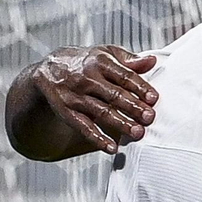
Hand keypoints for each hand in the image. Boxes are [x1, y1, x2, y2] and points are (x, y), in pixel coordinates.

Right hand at [34, 45, 157, 153]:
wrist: (48, 70)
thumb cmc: (84, 62)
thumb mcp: (105, 53)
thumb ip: (129, 60)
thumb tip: (151, 61)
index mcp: (100, 62)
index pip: (124, 76)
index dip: (139, 87)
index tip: (153, 98)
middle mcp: (87, 79)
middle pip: (114, 94)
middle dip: (133, 107)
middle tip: (149, 117)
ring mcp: (76, 96)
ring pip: (101, 111)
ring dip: (120, 123)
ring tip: (137, 132)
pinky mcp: (67, 112)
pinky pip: (84, 127)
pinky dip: (98, 138)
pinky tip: (112, 147)